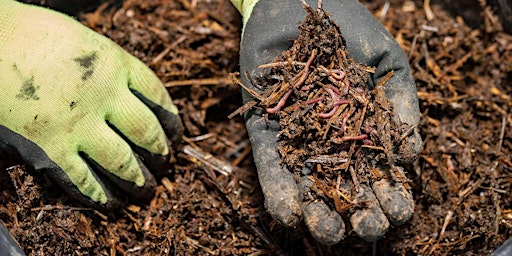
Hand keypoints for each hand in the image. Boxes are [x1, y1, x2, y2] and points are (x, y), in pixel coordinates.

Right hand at [0, 0, 182, 208]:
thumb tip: (127, 92)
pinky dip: (99, 194)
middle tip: (164, 163)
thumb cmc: (30, 34)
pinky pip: (82, 180)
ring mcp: (78, 124)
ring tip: (145, 188)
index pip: (157, 97)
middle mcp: (104, 96)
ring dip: (137, 180)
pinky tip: (108, 202)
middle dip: (160, 153)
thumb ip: (109, 67)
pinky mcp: (50, 149)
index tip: (176, 134)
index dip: (171, 120)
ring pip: (122, 162)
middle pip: (146, 133)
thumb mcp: (84, 40)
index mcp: (115, 64)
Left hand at [232, 0, 421, 243]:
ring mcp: (297, 138)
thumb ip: (402, 104)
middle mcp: (331, 142)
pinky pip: (271, 165)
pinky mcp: (265, 131)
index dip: (391, 196)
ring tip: (330, 232)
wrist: (297, 3)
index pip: (381, 174)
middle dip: (359, 214)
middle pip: (346, 188)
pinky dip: (278, 190)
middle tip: (368, 228)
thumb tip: (412, 156)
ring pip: (309, 186)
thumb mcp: (387, 62)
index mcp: (364, 131)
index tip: (399, 212)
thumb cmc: (349, 30)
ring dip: (319, 214)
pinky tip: (289, 214)